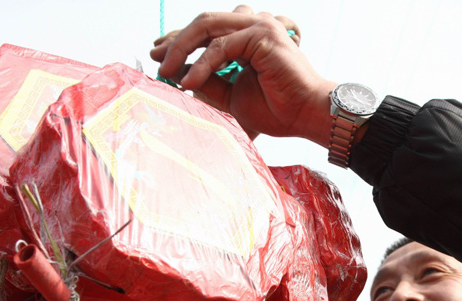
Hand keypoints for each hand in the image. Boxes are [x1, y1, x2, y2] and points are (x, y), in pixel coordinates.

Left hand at [151, 6, 335, 145]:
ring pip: (208, 26)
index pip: (207, 29)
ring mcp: (259, 25)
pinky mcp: (262, 34)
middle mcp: (254, 24)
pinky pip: (221, 46)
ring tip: (167, 72)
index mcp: (248, 35)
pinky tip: (188, 81)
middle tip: (156, 60)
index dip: (180, 40)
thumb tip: (179, 75)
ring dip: (182, 48)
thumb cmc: (278, 108)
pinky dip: (201, 63)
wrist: (306, 115)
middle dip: (175, 41)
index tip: (158, 55)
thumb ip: (209, 81)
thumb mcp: (231, 96)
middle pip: (203, 22)